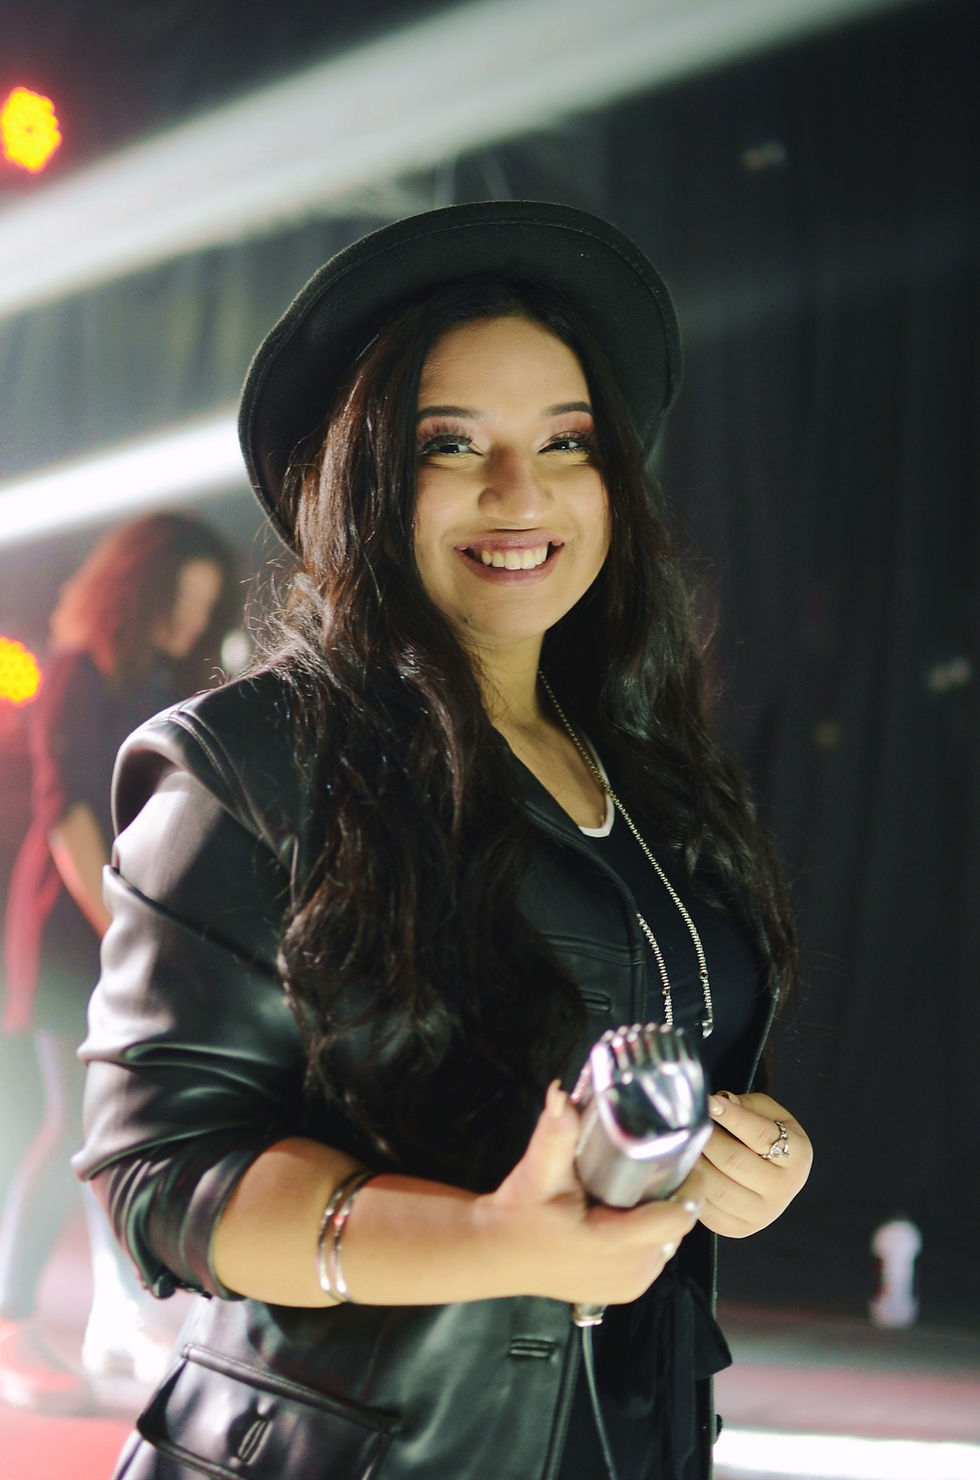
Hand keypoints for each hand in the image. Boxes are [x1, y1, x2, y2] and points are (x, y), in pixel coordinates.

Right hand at [481, 1082, 704, 1306]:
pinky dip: (652, 1235)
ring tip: (644, 1184)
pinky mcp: (626, 1291)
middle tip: (656, 1161)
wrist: (496, 1253)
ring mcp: (630, 1286)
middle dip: (674, 1193)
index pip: (679, 1217)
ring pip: (670, 1242)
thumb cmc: (519, 1212)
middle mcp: (630, 1271)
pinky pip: (656, 1257)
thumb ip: (556, 1133)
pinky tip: (632, 1212)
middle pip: (678, 1226)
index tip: (680, 1153)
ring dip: (664, 1215)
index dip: (687, 1183)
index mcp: (613, 1244)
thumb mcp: (537, 1170)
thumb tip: (560, 1094)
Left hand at [697, 1091, 811, 1238]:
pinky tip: (688, 1171)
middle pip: (734, 1161)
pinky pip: (708, 1210)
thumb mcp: (767, 1113)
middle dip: (706, 1139)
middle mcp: (783, 1188)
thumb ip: (745, 1105)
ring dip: (695, 1163)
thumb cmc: (765, 1138)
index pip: (759, 1134)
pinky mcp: (740, 1228)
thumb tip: (719, 1103)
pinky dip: (693, 1188)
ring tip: (686, 1146)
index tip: (709, 1103)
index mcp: (797, 1155)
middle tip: (690, 1125)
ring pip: (718, 1187)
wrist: (772, 1175)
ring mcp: (763, 1213)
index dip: (731, 1116)